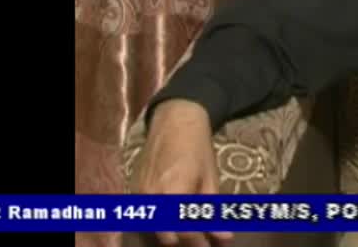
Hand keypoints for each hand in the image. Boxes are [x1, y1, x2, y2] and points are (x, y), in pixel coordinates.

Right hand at [132, 100, 233, 246]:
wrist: (175, 123)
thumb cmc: (198, 148)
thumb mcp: (210, 179)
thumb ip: (212, 211)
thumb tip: (223, 238)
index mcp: (174, 194)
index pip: (185, 232)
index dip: (198, 243)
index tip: (211, 245)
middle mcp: (152, 198)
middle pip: (166, 237)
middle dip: (185, 241)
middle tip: (202, 240)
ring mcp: (140, 195)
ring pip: (155, 228)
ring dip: (172, 233)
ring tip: (191, 229)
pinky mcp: (134, 190)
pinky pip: (147, 215)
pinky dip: (161, 221)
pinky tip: (176, 218)